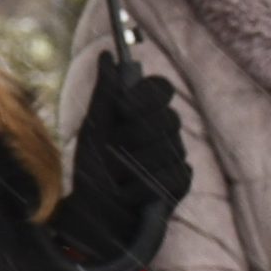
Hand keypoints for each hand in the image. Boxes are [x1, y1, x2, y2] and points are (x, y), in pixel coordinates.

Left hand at [52, 52, 190, 270]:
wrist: (90, 215)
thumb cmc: (91, 171)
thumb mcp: (93, 130)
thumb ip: (104, 94)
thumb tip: (107, 55)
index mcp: (143, 114)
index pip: (161, 88)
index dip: (145, 96)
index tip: (122, 108)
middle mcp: (164, 132)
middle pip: (166, 116)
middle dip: (133, 135)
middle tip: (112, 151)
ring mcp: (175, 157)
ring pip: (168, 146)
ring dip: (133, 164)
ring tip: (115, 177)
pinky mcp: (180, 183)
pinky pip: (173, 172)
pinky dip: (143, 184)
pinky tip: (130, 192)